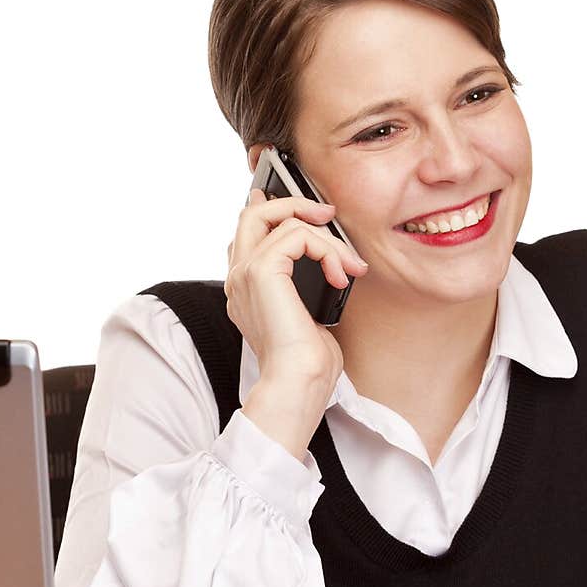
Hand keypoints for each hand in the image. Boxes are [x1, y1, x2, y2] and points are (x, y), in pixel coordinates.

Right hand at [224, 188, 367, 393]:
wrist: (298, 382)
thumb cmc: (307, 361)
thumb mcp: (307, 313)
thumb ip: (305, 284)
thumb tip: (325, 262)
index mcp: (245, 288)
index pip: (247, 234)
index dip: (272, 211)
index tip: (309, 210)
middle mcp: (239, 278)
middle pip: (252, 213)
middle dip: (294, 204)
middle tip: (327, 214)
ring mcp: (245, 273)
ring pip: (284, 221)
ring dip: (328, 240)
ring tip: (348, 268)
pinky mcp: (261, 272)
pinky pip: (297, 234)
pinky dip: (326, 249)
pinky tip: (339, 276)